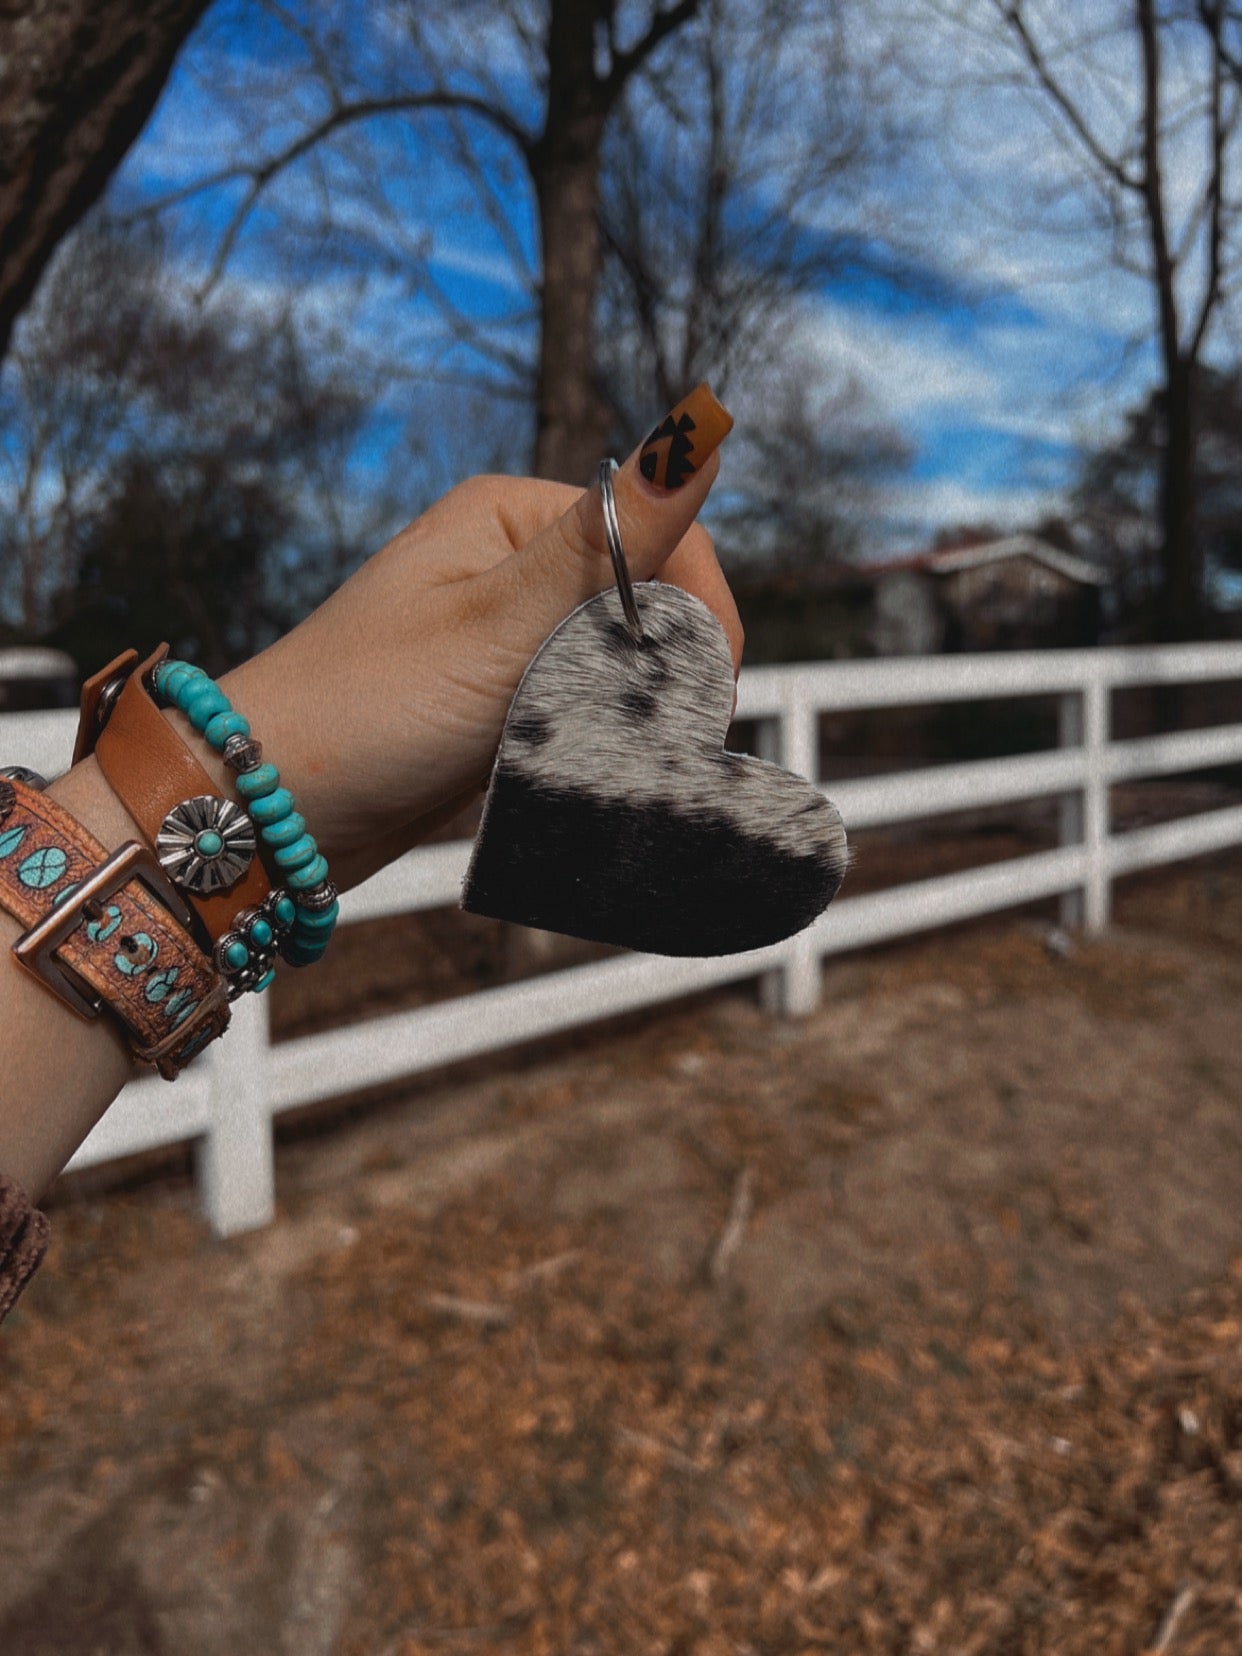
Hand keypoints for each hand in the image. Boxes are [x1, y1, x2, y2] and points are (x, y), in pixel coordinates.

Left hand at [219, 394, 740, 893]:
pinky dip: (586, 745)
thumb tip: (701, 428)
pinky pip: (576, 712)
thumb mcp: (502, 623)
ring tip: (591, 762)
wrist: (268, 810)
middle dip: (661, 674)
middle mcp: (511, 566)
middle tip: (645, 741)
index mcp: (512, 516)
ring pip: (617, 667)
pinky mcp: (493, 701)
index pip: (661, 538)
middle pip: (645, 606)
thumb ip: (610, 541)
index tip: (705, 693)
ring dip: (624, 717)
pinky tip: (564, 776)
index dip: (698, 613)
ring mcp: (502, 636)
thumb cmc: (366, 708)